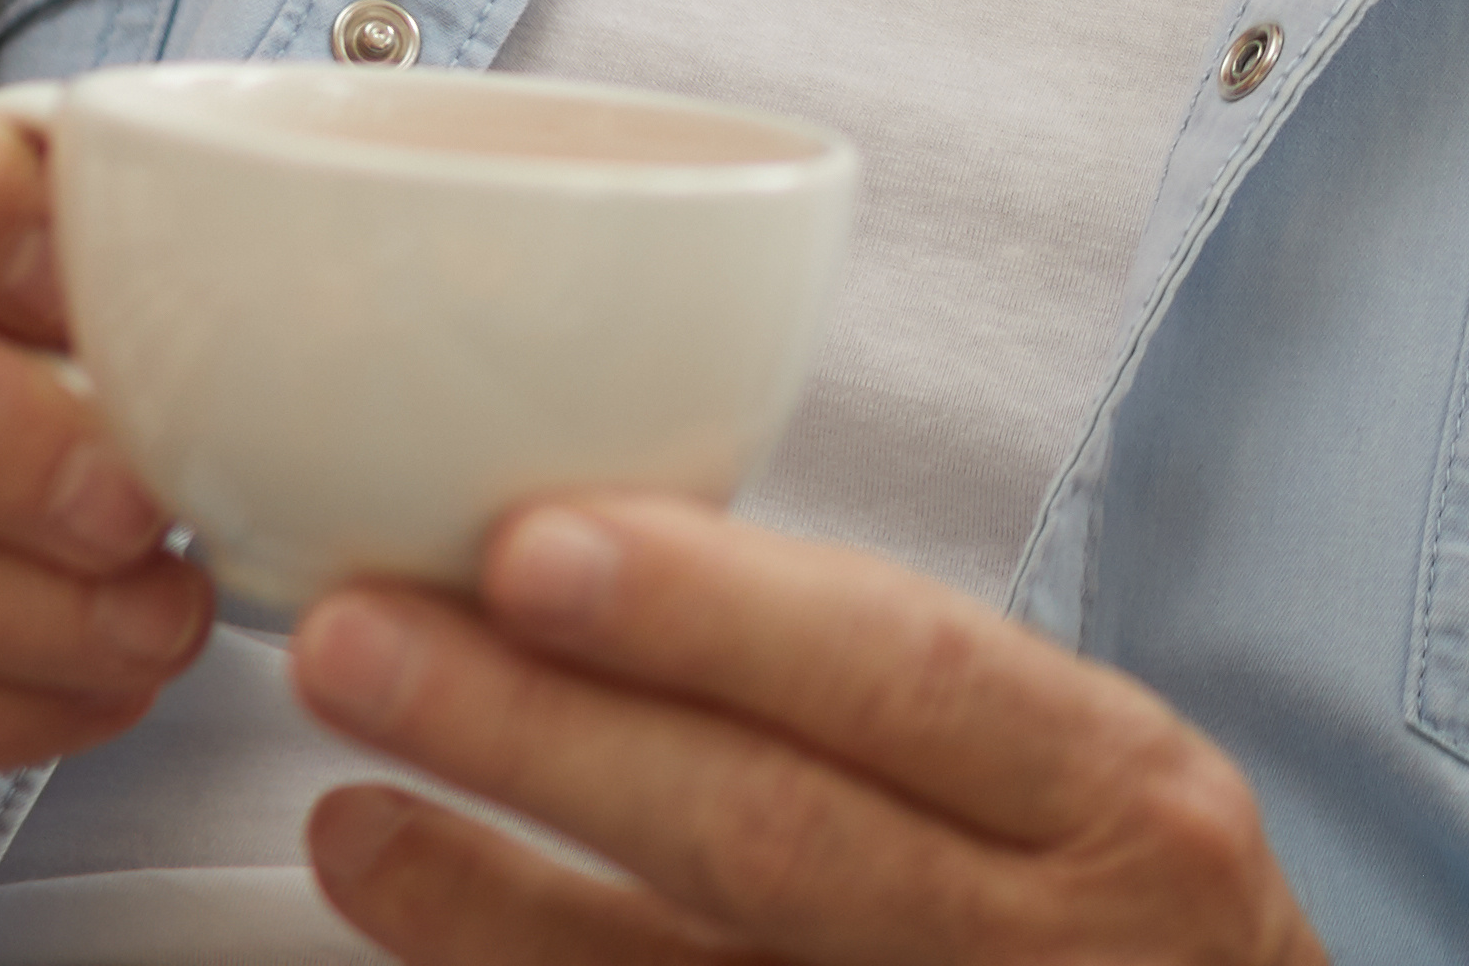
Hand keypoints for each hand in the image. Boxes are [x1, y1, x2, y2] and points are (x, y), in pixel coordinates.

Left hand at [290, 499, 1320, 965]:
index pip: (906, 675)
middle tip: (362, 641)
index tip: (530, 543)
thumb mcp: (1089, 777)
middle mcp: (1043, 942)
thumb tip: (618, 562)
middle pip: (769, 835)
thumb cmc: (1125, 916)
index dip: (711, 610)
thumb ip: (906, 698)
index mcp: (1120, 796)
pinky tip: (426, 946)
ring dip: (489, 903)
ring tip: (343, 813)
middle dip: (545, 734)